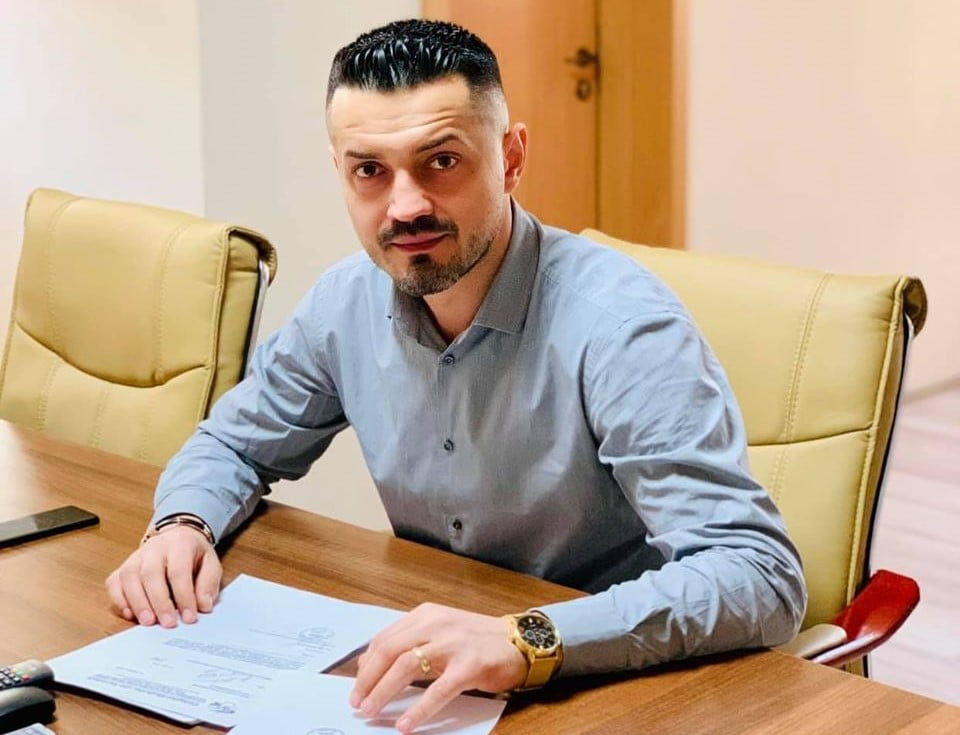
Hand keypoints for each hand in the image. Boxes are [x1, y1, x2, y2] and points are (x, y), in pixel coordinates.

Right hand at [105, 526, 220, 627]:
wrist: (178, 536)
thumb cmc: (194, 554)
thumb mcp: (211, 563)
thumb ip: (208, 584)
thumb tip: (203, 606)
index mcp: (179, 544)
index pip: (178, 571)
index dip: (184, 596)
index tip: (189, 617)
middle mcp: (154, 548)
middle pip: (150, 574)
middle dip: (159, 601)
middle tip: (167, 623)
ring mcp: (136, 556)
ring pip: (129, 577)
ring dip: (137, 602)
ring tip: (148, 622)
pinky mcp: (123, 567)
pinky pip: (114, 582)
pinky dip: (119, 599)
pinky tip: (130, 614)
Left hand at [350, 603, 526, 732]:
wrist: (521, 641)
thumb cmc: (479, 640)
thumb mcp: (443, 631)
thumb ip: (414, 642)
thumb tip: (377, 668)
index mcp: (427, 615)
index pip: (385, 638)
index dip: (366, 665)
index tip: (356, 685)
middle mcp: (437, 624)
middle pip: (389, 650)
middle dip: (367, 679)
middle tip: (357, 703)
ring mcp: (453, 643)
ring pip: (406, 665)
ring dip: (383, 692)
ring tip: (371, 712)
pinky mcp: (469, 665)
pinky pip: (437, 690)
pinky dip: (418, 709)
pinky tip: (406, 724)